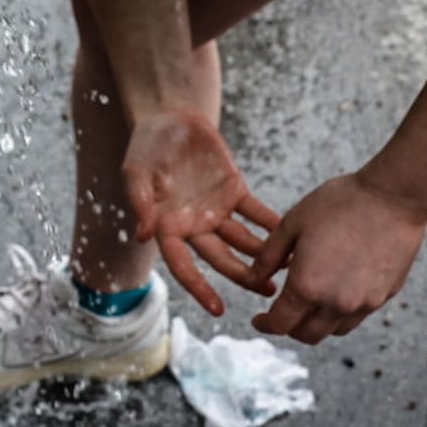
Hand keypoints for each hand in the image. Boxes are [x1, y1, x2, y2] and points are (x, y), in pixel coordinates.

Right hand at [122, 108, 280, 315]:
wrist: (169, 116)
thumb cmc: (146, 146)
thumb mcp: (136, 172)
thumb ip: (140, 202)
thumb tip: (142, 235)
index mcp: (168, 227)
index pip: (184, 266)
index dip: (200, 288)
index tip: (218, 309)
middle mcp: (193, 226)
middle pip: (222, 259)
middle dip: (245, 277)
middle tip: (270, 293)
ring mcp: (216, 210)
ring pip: (242, 241)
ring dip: (263, 256)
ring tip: (288, 270)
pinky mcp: (234, 191)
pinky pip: (255, 213)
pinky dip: (271, 224)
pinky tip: (289, 236)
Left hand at [249, 172, 426, 342]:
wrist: (392, 197)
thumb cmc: (340, 203)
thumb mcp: (292, 223)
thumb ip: (268, 256)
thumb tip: (252, 279)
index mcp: (308, 285)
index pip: (280, 323)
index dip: (265, 324)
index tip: (259, 319)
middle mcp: (336, 303)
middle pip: (307, 335)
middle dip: (289, 328)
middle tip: (282, 312)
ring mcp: (363, 303)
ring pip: (333, 330)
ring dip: (316, 323)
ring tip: (309, 302)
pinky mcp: (383, 297)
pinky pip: (356, 317)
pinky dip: (340, 314)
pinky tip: (335, 292)